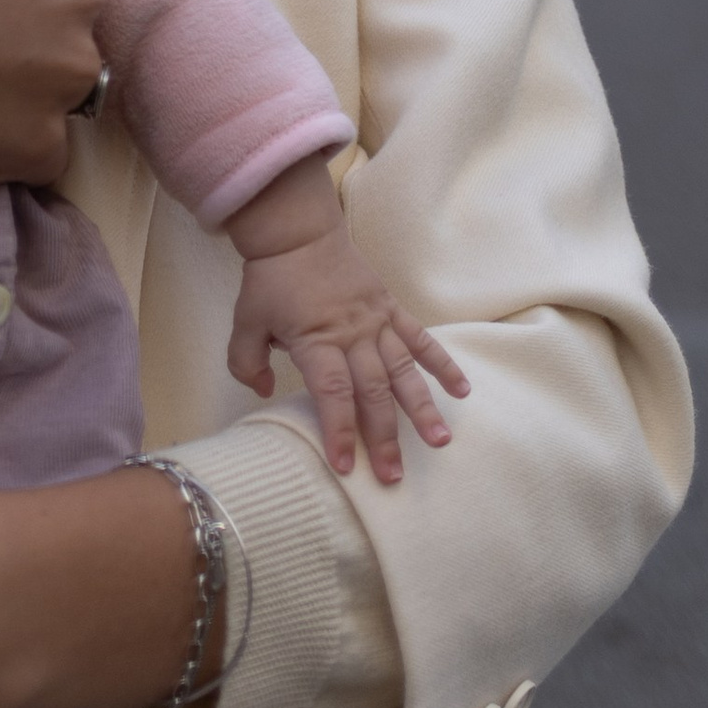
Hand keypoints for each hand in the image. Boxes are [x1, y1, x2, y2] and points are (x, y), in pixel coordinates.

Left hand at [225, 162, 467, 483]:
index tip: (346, 467)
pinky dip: (442, 363)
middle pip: (373, 392)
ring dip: (422, 407)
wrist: (298, 230)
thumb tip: (264, 392)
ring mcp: (377, 321)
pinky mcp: (391, 308)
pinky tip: (462, 389)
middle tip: (394, 477)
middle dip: (383, 437)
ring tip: (439, 441)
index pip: (332, 393)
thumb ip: (247, 362)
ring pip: (404, 371)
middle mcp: (353, 334)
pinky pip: (421, 338)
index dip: (339, 430)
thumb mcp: (245, 321)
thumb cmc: (271, 278)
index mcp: (317, 339)